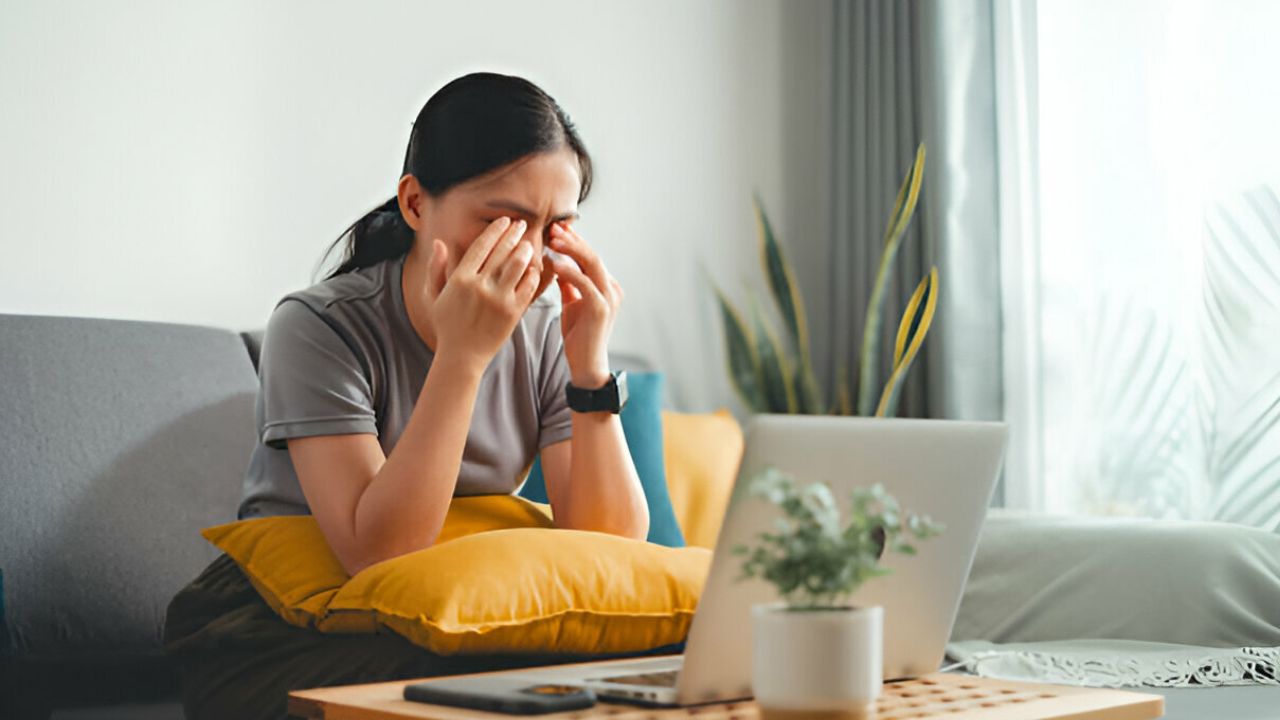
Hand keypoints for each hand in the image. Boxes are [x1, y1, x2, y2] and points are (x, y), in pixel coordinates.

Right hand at [424, 217, 547, 371]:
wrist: (462, 356)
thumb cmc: (446, 325)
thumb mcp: (433, 296)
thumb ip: (436, 268)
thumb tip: (440, 242)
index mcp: (460, 279)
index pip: (482, 246)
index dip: (496, 230)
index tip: (505, 220)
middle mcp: (480, 286)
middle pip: (502, 251)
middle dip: (513, 234)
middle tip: (521, 224)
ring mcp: (498, 299)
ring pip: (517, 265)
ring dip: (525, 250)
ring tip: (528, 243)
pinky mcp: (513, 312)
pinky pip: (528, 286)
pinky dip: (533, 274)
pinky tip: (534, 267)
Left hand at [546, 221, 622, 387]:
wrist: (586, 366)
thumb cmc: (579, 336)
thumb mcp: (572, 304)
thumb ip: (568, 284)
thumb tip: (556, 263)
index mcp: (606, 286)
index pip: (590, 257)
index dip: (574, 242)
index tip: (555, 230)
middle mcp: (612, 289)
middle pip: (592, 256)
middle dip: (573, 240)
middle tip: (554, 228)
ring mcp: (609, 298)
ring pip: (592, 264)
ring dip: (571, 249)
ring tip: (553, 239)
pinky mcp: (601, 308)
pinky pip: (585, 283)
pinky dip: (570, 270)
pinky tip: (555, 261)